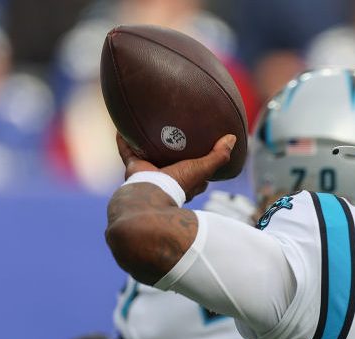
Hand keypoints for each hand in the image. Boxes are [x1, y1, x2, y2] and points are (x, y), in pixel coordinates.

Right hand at [117, 133, 236, 200]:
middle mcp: (166, 178)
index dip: (201, 161)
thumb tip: (233, 138)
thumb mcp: (202, 169)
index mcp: (184, 181)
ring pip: (148, 154)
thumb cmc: (178, 185)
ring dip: (147, 143)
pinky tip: (121, 126)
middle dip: (173, 150)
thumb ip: (218, 156)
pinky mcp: (134, 168)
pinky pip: (127, 151)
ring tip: (148, 126)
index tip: (206, 148)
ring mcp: (149, 173)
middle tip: (175, 132)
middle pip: (171, 160)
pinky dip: (123, 140)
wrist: (150, 195)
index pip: (196, 170)